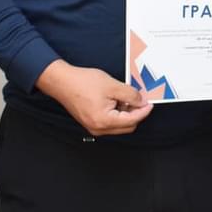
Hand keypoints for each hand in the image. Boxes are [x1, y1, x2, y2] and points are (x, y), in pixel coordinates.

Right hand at [36, 61, 153, 136]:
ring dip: (126, 114)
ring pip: (119, 125)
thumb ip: (130, 95)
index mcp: (104, 121)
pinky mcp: (91, 123)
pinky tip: (115, 100)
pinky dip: (117, 114)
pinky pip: (110, 122)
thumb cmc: (83, 83)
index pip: (132, 121)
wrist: (62, 82)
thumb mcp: (112, 85)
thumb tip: (142, 102)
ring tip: (124, 97)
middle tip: (138, 98)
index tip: (150, 103)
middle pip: (127, 127)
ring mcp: (94, 127)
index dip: (143, 111)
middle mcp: (99, 129)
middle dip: (135, 113)